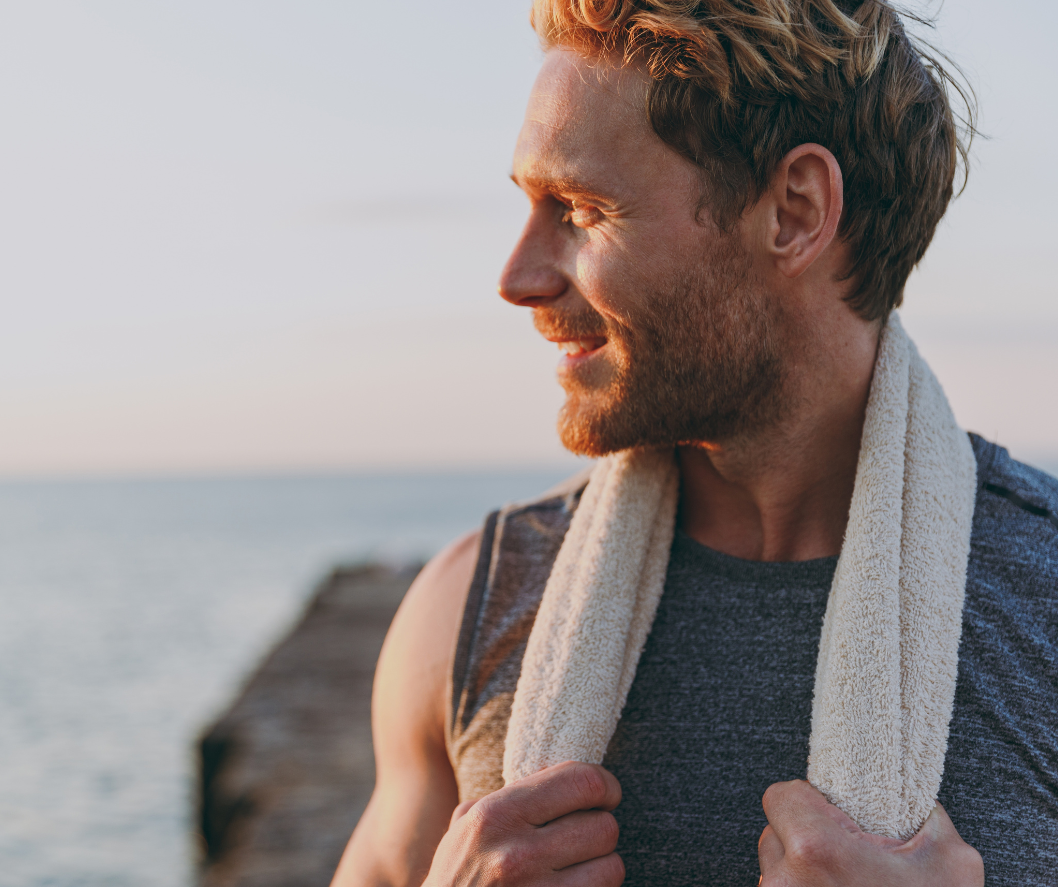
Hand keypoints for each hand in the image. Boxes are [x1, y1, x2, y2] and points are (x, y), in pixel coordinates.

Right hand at [421, 760, 624, 885]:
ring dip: (602, 865)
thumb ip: (511, 795)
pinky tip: (574, 884)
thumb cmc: (457, 873)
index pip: (582, 782)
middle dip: (601, 827)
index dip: (606, 785)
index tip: (606, 793)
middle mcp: (518, 854)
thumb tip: (556, 771)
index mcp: (498, 815)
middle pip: (604, 826)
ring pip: (612, 867)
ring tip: (582, 864)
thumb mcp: (468, 823)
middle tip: (587, 833)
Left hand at [758, 780, 982, 885]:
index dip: (809, 800)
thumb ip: (924, 818)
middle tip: (846, 856)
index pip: (781, 796)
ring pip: (775, 872)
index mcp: (815, 850)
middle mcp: (785, 881)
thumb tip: (913, 804)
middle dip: (806, 839)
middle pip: (774, 834)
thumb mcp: (951, 864)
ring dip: (801, 874)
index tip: (833, 814)